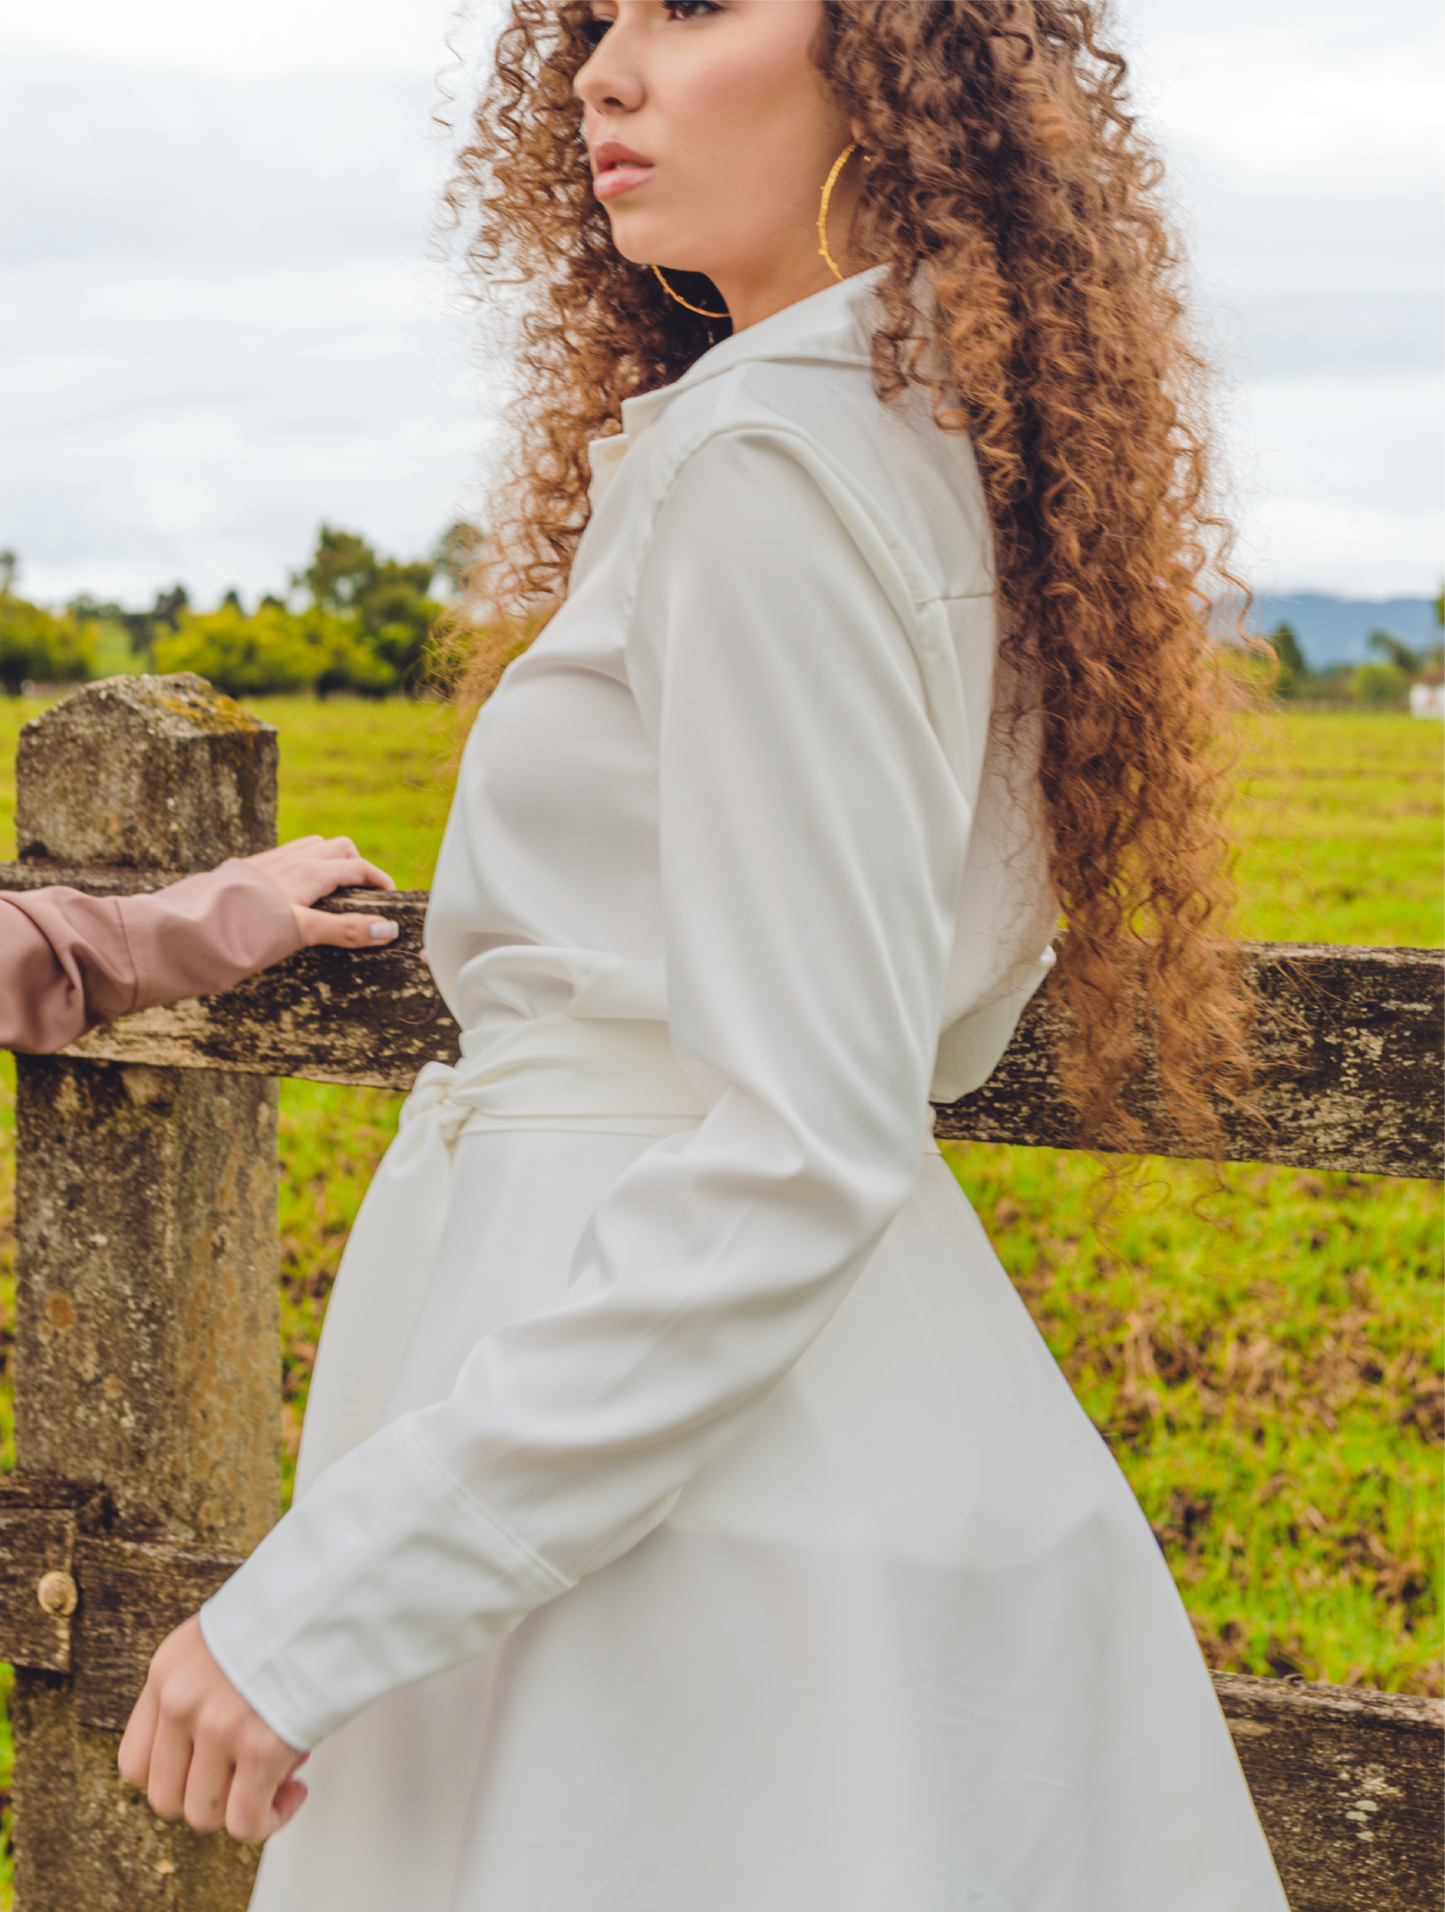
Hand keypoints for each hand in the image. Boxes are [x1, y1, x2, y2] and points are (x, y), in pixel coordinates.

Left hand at [118, 1614, 308, 1840]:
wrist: (333, 1588)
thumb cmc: (291, 1609)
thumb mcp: (224, 1638)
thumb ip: (206, 1689)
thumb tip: (222, 1749)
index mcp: (167, 1672)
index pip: (134, 1762)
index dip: (172, 1778)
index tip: (203, 1772)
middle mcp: (181, 1701)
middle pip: (165, 1797)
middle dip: (207, 1796)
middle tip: (243, 1777)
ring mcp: (218, 1726)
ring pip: (204, 1813)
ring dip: (240, 1807)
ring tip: (275, 1781)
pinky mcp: (261, 1747)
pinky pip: (247, 1821)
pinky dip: (269, 1820)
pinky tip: (292, 1793)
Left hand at [243, 836, 397, 948]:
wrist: (191, 925)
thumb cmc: (246, 930)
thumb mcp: (301, 932)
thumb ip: (344, 930)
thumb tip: (386, 930)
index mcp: (309, 872)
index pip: (356, 867)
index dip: (379, 879)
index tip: (390, 895)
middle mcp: (291, 859)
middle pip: (337, 847)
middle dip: (356, 864)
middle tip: (361, 892)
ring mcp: (268, 861)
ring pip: (310, 847)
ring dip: (328, 860)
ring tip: (330, 887)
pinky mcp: (248, 868)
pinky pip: (286, 855)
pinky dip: (302, 864)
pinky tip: (292, 888)